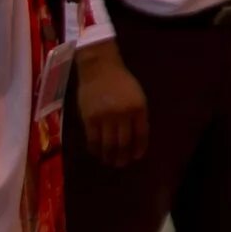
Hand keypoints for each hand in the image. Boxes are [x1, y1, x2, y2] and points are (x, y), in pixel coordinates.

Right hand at [74, 41, 147, 167]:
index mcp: (138, 108)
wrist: (100, 68)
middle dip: (123, 156)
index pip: (141, 134)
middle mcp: (123, 114)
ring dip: (109, 156)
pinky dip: (95, 149)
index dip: (139, 148)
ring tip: (109, 161)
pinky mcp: (89, 118)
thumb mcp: (137, 95)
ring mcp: (105, 117)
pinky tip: (97, 153)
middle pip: (124, 143)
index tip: (136, 157)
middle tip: (121, 164)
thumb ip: (137, 115)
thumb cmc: (120, 81)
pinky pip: (92, 140)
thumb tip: (136, 138)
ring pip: (108, 144)